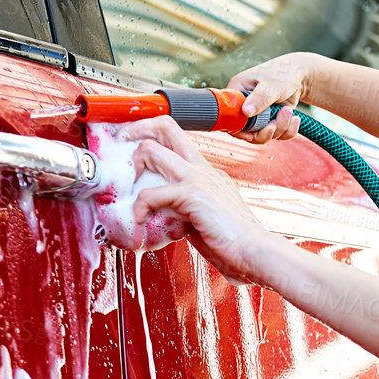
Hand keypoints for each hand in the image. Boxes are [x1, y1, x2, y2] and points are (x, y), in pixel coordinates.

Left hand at [120, 116, 278, 283]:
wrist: (256, 252)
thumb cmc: (235, 244)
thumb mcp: (204, 221)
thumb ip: (183, 212)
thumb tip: (163, 217)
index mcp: (207, 173)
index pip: (176, 140)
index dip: (151, 137)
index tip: (134, 150)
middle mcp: (202, 169)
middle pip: (165, 126)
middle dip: (136, 132)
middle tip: (122, 148)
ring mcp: (198, 178)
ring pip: (151, 150)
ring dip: (133, 170)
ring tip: (133, 196)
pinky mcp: (192, 194)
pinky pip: (151, 194)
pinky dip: (139, 209)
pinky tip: (141, 224)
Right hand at [227, 53, 315, 142]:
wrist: (299, 75)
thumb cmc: (282, 74)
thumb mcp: (271, 85)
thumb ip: (260, 98)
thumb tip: (246, 112)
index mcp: (237, 94)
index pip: (229, 117)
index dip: (238, 130)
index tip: (251, 134)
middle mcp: (245, 106)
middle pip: (247, 133)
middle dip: (265, 131)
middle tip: (275, 122)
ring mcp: (258, 116)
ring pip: (265, 135)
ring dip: (281, 127)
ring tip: (288, 110)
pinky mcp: (270, 121)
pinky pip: (278, 135)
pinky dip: (289, 130)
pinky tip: (294, 118)